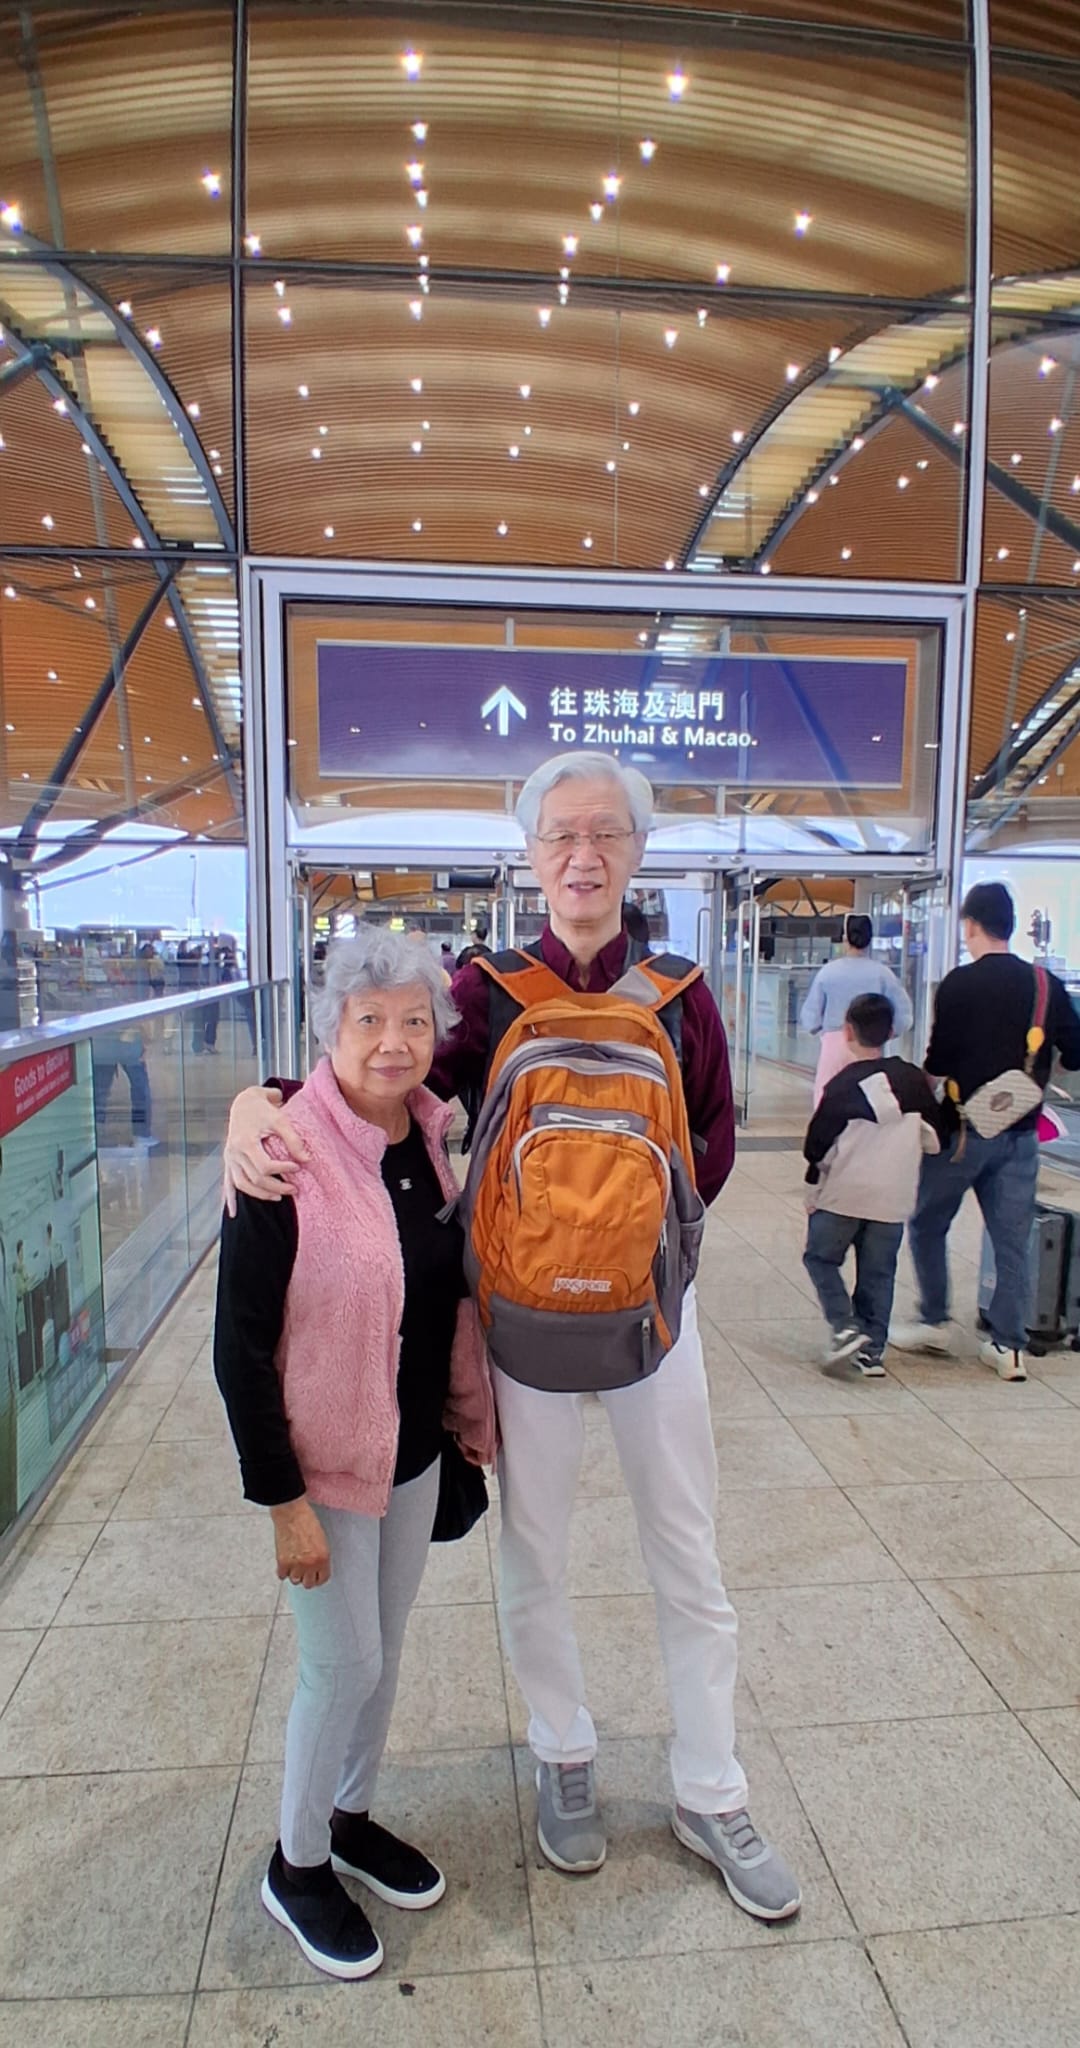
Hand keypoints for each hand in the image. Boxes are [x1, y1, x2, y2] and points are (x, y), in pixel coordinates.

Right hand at [223, 1087, 307, 1213]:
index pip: (264, 1166)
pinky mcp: (229, 1161)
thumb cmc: (263, 1109)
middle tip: (295, 1188)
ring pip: (242, 1185)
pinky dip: (230, 1199)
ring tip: (279, 1196)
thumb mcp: (280, 1119)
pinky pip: (228, 1183)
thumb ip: (293, 1139)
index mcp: (245, 1142)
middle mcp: (234, 1152)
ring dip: (260, 1194)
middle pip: (254, 1179)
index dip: (282, 1170)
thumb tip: (307, 1160)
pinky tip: (233, 1214)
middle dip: (276, 1186)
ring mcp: (229, 1158)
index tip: (298, 1167)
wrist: (244, 1102)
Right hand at [271, 1497, 330, 1588]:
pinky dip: (283, 1571)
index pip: (323, 1578)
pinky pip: (282, 1576)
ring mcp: (296, 1564)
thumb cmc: (306, 1520)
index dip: (318, 1577)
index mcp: (323, 1557)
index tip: (315, 1575)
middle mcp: (311, 1564)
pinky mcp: (282, 1562)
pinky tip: (285, 1563)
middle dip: (306, 1577)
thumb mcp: (321, 1539)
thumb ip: (320, 1556)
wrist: (291, 1512)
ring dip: (294, 1574)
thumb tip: (316, 1567)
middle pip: (309, 1584)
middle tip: (304, 1570)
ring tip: (294, 1565)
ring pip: (295, 1581)